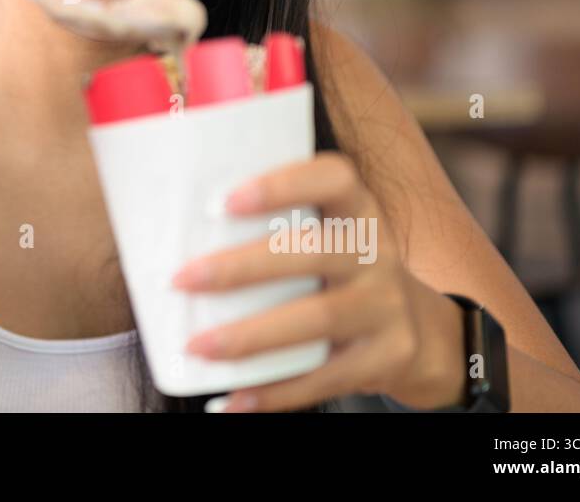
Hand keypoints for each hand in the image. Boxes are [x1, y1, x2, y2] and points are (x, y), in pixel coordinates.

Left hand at [170, 152, 467, 411]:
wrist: (418, 330)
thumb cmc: (338, 268)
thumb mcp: (326, 233)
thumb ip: (272, 224)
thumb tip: (161, 226)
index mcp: (357, 209)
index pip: (334, 178)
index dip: (283, 185)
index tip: (226, 200)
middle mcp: (377, 252)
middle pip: (313, 252)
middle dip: (242, 267)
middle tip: (182, 279)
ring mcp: (386, 307)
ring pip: (317, 319)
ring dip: (250, 335)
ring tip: (197, 345)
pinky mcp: (385, 357)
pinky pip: (324, 378)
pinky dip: (274, 393)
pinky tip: (233, 401)